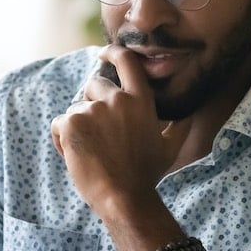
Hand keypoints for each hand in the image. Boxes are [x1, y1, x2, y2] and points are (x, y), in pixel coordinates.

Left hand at [51, 45, 189, 215]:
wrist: (124, 197)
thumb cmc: (146, 175)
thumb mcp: (170, 148)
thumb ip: (180, 125)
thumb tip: (191, 114)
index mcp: (140, 101)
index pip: (127, 62)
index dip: (113, 52)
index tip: (104, 53)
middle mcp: (117, 100)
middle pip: (93, 85)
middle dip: (91, 104)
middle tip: (99, 135)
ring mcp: (92, 110)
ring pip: (76, 108)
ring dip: (78, 127)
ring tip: (90, 153)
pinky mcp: (72, 123)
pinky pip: (60, 124)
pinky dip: (62, 140)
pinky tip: (76, 157)